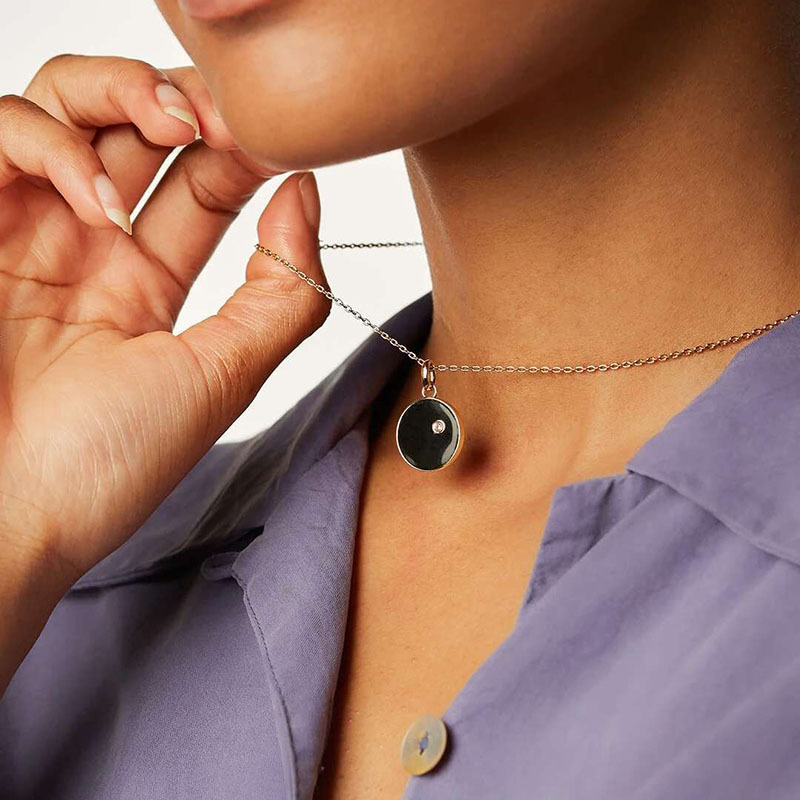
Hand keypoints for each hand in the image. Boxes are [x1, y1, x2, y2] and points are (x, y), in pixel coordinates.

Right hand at [0, 55, 328, 685]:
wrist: (8, 517)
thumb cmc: (106, 464)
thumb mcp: (222, 378)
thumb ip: (281, 294)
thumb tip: (307, 197)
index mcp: (147, 284)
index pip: (204, 184)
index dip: (245, 148)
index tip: (284, 140)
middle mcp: (87, 247)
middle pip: (140, 128)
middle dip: (191, 103)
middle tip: (229, 113)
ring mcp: (26, 229)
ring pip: (69, 104)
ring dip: (127, 93)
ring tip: (173, 127)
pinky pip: (4, 136)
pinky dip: (53, 144)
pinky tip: (97, 200)